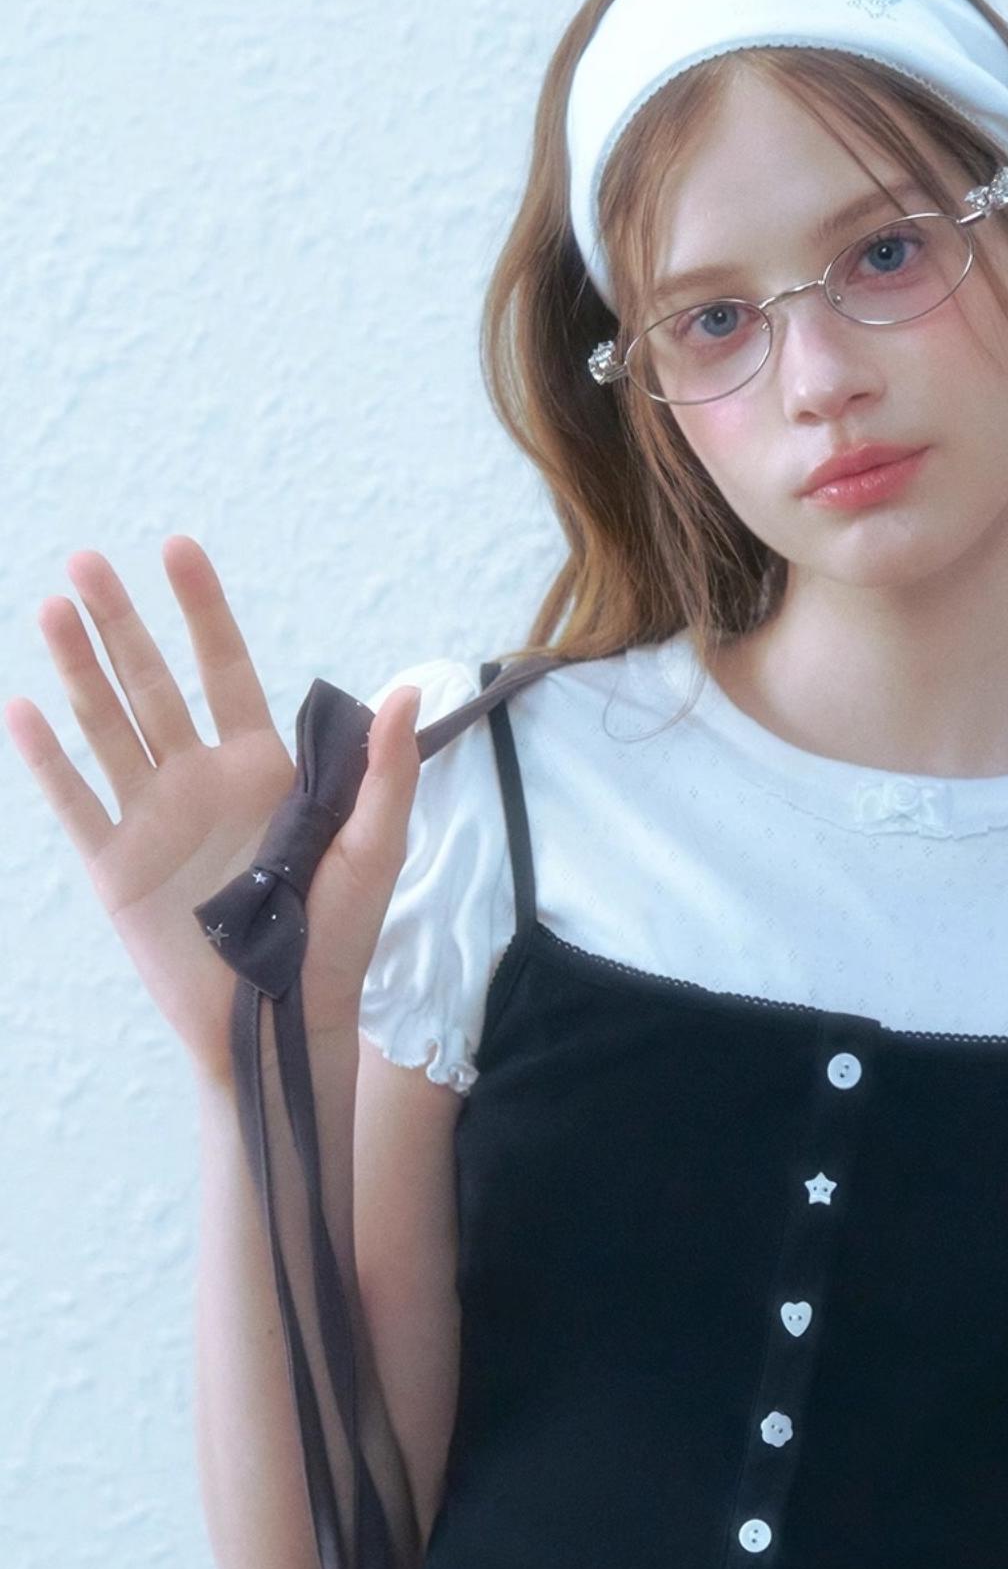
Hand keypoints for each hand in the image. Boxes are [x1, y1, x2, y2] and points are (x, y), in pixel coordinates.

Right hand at [5, 538, 422, 1084]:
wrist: (282, 1018)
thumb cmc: (338, 938)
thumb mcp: (375, 850)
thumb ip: (385, 773)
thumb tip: (408, 692)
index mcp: (259, 769)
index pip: (224, 671)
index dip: (202, 612)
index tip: (178, 550)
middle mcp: (199, 781)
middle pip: (151, 685)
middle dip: (121, 622)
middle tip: (88, 561)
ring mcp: (152, 819)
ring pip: (106, 726)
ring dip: (79, 669)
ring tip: (54, 608)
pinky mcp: (117, 865)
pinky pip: (76, 801)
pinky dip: (49, 758)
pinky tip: (24, 708)